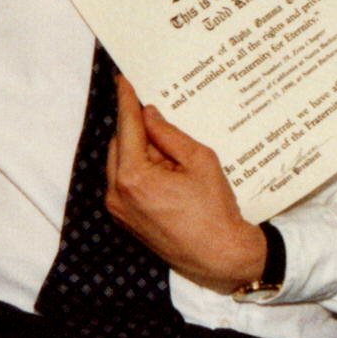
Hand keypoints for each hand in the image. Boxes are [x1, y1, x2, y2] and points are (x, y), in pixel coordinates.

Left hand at [105, 75, 265, 292]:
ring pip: (120, 163)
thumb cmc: (214, 210)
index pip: (127, 127)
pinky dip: (138, 169)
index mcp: (134, 177)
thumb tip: (149, 115)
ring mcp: (118, 209)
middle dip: (137, 128)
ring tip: (170, 151)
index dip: (126, 100)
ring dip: (138, 150)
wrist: (218, 256)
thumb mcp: (199, 161)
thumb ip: (169, 134)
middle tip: (161, 117)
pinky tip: (164, 169)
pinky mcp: (124, 219)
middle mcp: (118, 193)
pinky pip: (124, 181)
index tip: (124, 80)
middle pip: (120, 144)